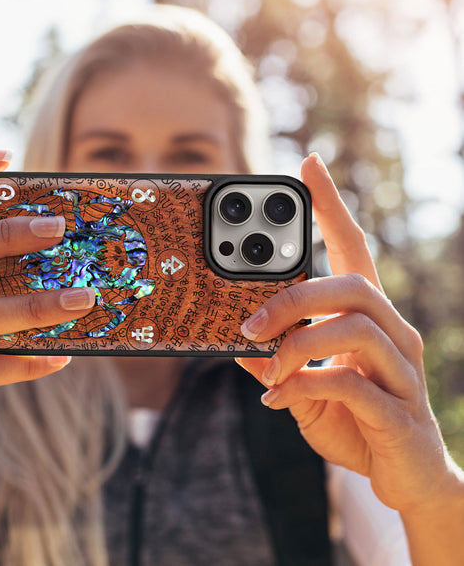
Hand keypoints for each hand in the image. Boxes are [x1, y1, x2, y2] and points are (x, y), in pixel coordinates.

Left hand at [236, 153, 458, 515]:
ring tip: (265, 366)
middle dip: (294, 297)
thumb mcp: (303, 385)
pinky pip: (351, 384)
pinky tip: (278, 399)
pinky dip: (305, 385)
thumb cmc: (355, 420)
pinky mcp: (400, 412)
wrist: (405, 479)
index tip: (309, 165)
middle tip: (249, 324)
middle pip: (352, 284)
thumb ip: (277, 361)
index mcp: (368, 317)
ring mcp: (402, 371)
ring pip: (354, 327)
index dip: (332, 206)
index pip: (353, 247)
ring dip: (297, 344)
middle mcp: (393, 333)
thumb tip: (236, 343)